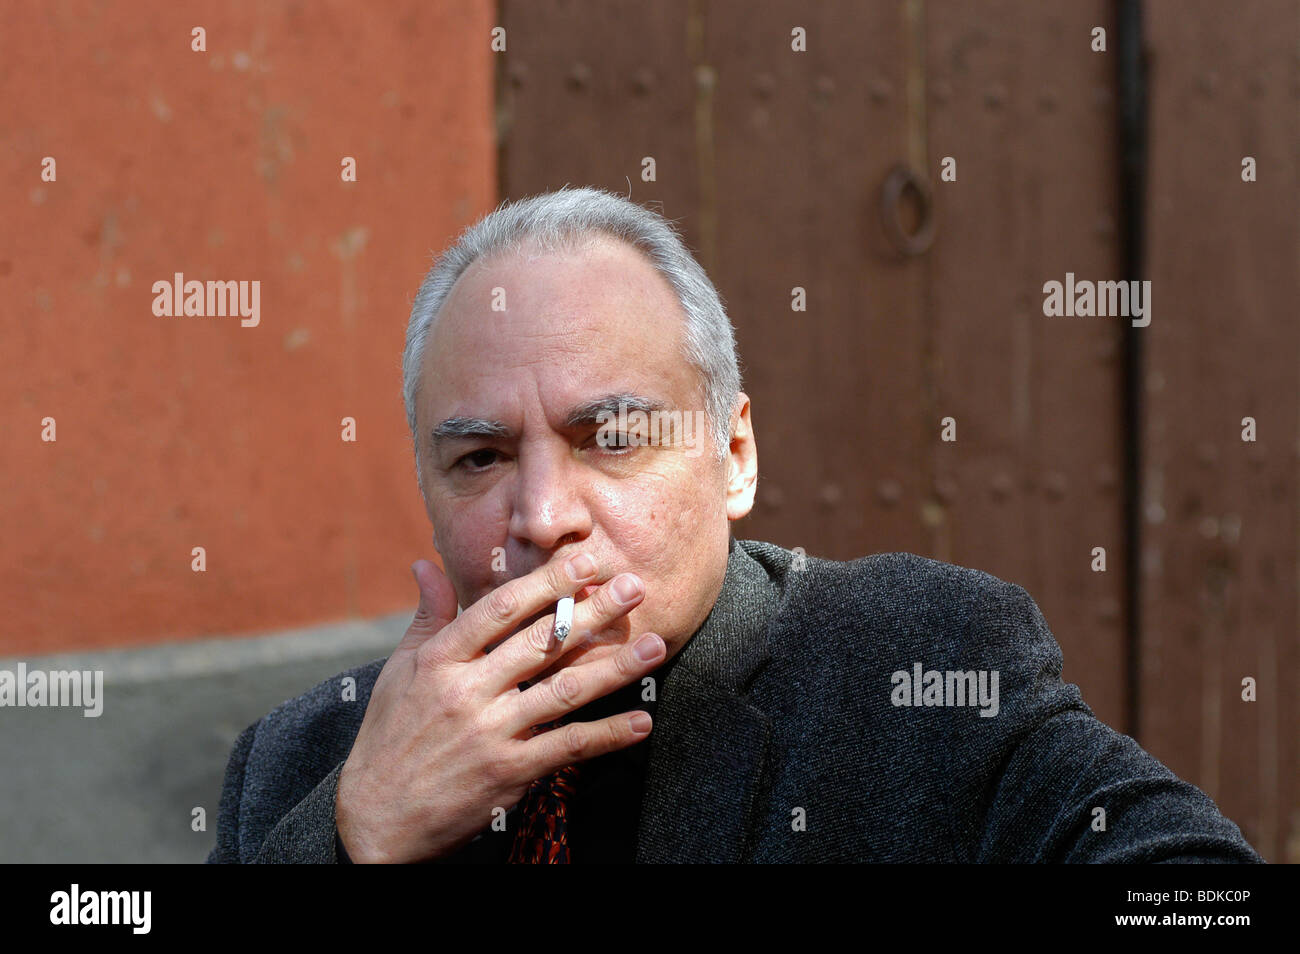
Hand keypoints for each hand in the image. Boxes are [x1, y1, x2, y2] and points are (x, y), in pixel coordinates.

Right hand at [335, 551, 663, 862]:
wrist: (375, 819)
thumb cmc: (388, 738)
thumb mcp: (399, 672)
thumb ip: (426, 616)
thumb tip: (427, 563)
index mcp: (440, 660)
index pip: (501, 610)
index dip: (547, 582)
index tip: (586, 561)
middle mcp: (467, 691)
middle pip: (541, 642)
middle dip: (593, 612)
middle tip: (636, 586)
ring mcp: (489, 733)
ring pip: (562, 692)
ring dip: (614, 668)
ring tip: (655, 645)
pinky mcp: (508, 773)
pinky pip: (566, 748)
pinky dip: (607, 736)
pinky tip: (640, 721)